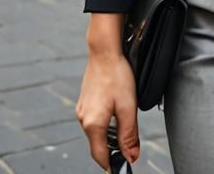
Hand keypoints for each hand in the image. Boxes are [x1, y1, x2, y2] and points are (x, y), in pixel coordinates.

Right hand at [76, 50, 139, 168]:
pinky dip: (105, 124)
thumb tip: (131, 157)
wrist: (104, 51)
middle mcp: (83, 119)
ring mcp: (82, 110)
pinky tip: (116, 112)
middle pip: (98, 145)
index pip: (100, 156)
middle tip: (130, 148)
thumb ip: (129, 134)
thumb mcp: (128, 107)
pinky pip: (94, 121)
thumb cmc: (117, 75)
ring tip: (125, 125)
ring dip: (110, 135)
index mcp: (93, 124)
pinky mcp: (84, 102)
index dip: (112, 164)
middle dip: (113, 149)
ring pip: (96, 132)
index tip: (123, 166)